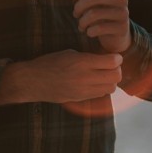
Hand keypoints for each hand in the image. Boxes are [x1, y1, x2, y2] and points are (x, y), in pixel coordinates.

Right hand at [0, 50, 121, 105]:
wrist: (34, 81)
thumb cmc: (50, 62)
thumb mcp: (69, 53)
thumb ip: (88, 57)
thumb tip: (104, 59)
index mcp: (82, 62)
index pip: (111, 62)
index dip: (117, 58)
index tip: (115, 56)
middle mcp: (85, 78)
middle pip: (115, 77)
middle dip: (117, 70)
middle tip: (113, 65)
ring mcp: (83, 91)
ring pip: (110, 88)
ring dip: (111, 80)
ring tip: (104, 74)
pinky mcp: (81, 99)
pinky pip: (100, 94)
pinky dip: (103, 88)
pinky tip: (96, 81)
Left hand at [65, 0, 130, 53]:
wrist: (115, 34)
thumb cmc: (100, 11)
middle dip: (78, 7)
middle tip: (75, 14)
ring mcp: (124, 12)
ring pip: (93, 14)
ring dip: (82, 21)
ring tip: (81, 25)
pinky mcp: (123, 28)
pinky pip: (99, 28)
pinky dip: (89, 31)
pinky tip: (88, 32)